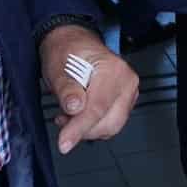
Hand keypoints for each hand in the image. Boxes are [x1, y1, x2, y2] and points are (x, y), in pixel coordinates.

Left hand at [39, 25, 139, 154]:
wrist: (73, 43)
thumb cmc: (66, 51)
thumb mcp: (58, 66)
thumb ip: (66, 88)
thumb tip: (74, 108)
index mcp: (113, 70)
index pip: (97, 108)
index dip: (79, 129)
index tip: (64, 143)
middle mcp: (126, 81)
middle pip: (108, 122)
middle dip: (83, 129)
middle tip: (61, 120)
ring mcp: (129, 92)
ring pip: (111, 126)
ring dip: (87, 129)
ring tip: (68, 115)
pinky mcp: (125, 101)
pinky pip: (111, 122)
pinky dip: (93, 125)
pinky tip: (78, 115)